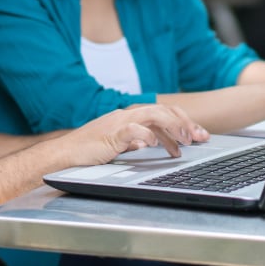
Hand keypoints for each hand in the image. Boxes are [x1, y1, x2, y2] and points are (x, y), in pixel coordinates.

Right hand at [59, 105, 208, 165]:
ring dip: (172, 126)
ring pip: (152, 114)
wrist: (64, 155)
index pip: (162, 113)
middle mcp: (126, 115)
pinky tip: (154, 145)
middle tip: (200, 138)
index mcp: (129, 117)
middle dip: (184, 123)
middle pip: (162, 110)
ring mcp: (118, 123)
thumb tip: (148, 143)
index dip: (183, 121)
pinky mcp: (110, 134)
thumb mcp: (117, 145)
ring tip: (185, 140)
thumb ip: (133, 141)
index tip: (198, 135)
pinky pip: (132, 129)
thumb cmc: (88, 152)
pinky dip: (146, 135)